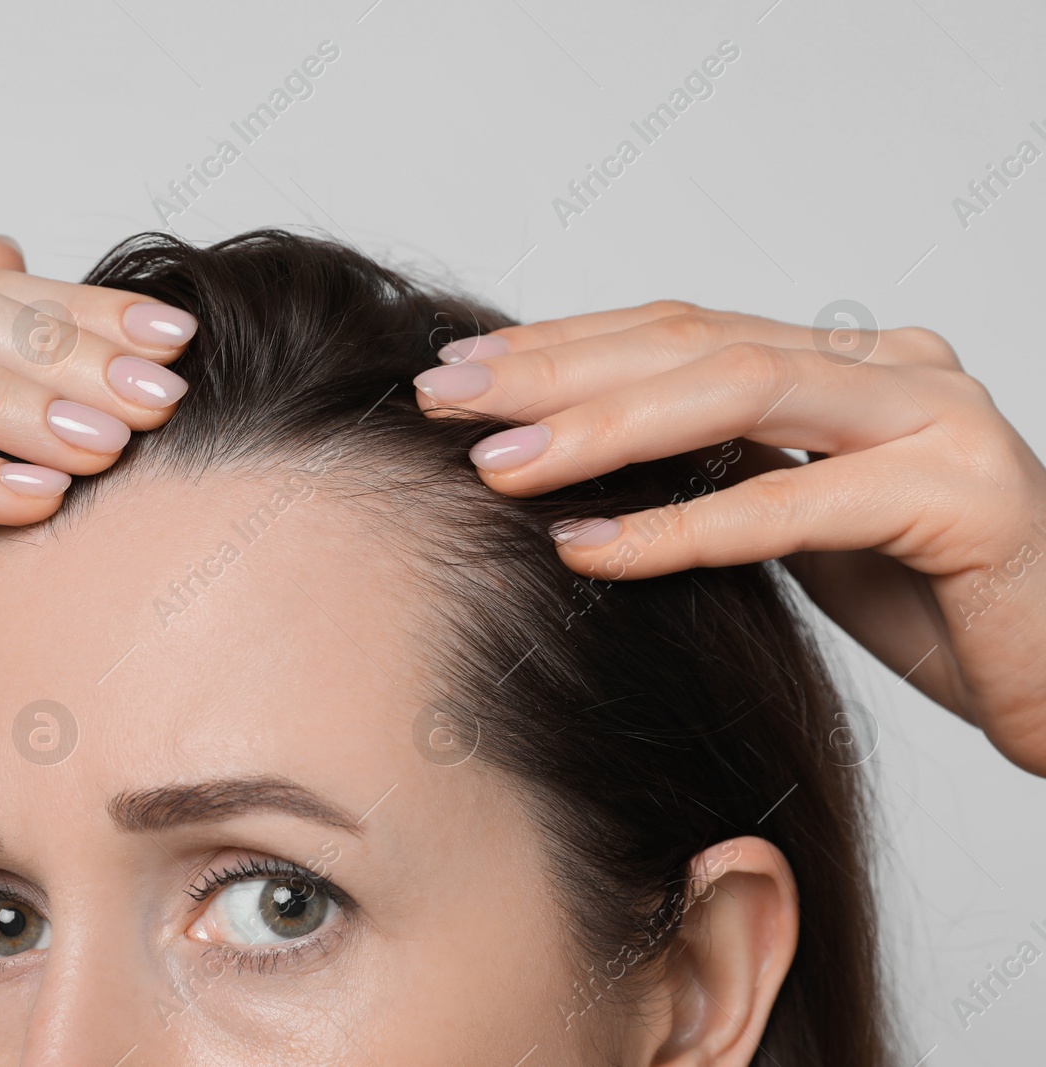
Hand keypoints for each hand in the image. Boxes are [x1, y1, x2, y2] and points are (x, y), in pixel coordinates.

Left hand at [412, 300, 1045, 775]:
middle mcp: (889, 365)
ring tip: (496, 465)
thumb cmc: (928, 597)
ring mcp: (934, 416)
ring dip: (602, 428)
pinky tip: (588, 544)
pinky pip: (795, 502)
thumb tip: (569, 464)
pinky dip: (680, 526)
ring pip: (740, 394)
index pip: (679, 329)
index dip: (562, 344)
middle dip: (555, 370)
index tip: (459, 372)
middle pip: (692, 343)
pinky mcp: (963, 495)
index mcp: (843, 360)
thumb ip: (717, 470)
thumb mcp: (798, 521)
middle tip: (446, 398)